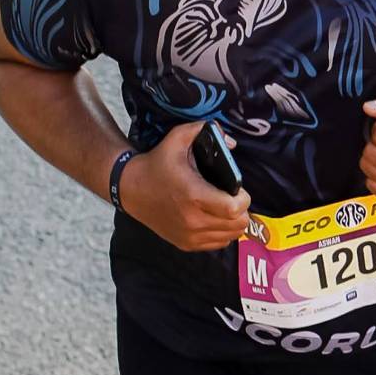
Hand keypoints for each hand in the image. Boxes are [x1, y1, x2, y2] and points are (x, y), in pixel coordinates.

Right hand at [117, 120, 252, 252]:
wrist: (131, 189)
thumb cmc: (157, 163)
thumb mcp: (177, 138)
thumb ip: (204, 130)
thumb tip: (231, 142)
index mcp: (194, 195)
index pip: (234, 209)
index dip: (244, 199)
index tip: (240, 190)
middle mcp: (192, 220)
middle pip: (238, 225)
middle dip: (242, 210)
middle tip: (234, 198)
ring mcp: (189, 235)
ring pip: (231, 236)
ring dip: (233, 222)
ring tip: (226, 208)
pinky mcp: (186, 244)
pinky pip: (218, 244)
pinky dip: (222, 233)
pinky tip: (216, 219)